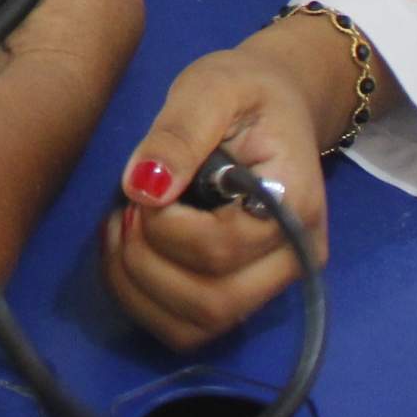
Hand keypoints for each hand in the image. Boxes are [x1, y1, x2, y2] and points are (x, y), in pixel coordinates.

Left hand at [101, 20, 352, 349]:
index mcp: (295, 204)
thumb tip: (143, 188)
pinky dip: (141, 300)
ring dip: (138, 286)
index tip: (143, 183)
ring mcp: (271, 286)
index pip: (222, 248)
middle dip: (146, 262)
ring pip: (196, 327)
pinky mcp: (243, 296)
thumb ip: (178, 133)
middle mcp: (294, 259)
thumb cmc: (245, 92)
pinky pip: (186, 329)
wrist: (274, 106)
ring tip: (122, 228)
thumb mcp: (211, 87)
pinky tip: (125, 251)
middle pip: (213, 303)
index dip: (165, 226)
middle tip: (125, 210)